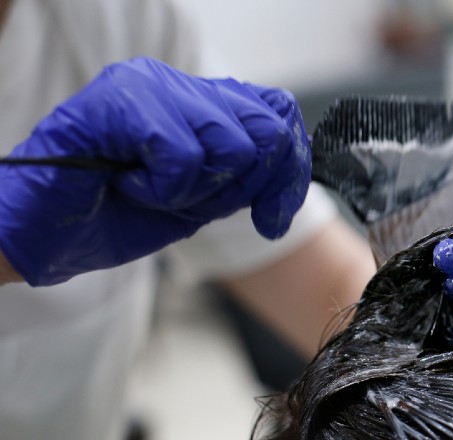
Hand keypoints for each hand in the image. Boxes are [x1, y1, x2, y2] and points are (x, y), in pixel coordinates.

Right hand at [0, 57, 309, 285]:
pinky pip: (184, 155)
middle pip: (268, 128)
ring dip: (197, 191)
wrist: (46, 236)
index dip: (290, 169)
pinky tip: (129, 186)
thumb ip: (245, 178)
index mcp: (203, 103)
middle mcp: (182, 84)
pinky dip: (164, 189)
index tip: (272, 218)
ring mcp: (151, 85)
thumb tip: (290, 173)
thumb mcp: (202, 200)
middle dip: (246, 186)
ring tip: (151, 191)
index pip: (280, 113)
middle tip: (195, 203)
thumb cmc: (118, 215)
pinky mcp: (122, 99)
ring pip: (231, 143)